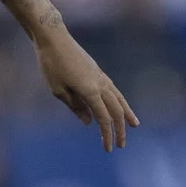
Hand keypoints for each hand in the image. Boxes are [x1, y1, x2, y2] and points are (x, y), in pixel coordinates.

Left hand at [34, 22, 138, 151]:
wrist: (54, 38)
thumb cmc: (51, 64)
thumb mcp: (58, 90)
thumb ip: (75, 107)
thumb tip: (89, 122)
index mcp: (90, 91)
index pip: (103, 118)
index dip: (107, 134)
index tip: (108, 148)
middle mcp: (100, 84)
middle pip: (116, 110)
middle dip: (119, 129)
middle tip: (121, 144)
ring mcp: (100, 76)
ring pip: (119, 98)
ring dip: (127, 113)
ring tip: (135, 124)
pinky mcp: (97, 71)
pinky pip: (113, 89)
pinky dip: (119, 100)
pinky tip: (119, 104)